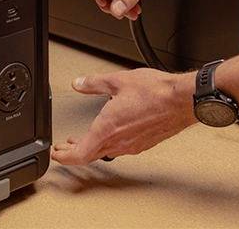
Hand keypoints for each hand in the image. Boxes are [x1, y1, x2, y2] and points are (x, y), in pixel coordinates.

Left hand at [50, 68, 196, 164]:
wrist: (182, 100)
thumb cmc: (156, 92)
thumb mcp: (118, 81)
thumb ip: (94, 83)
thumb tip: (79, 83)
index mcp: (107, 129)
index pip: (79, 154)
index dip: (64, 157)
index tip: (56, 153)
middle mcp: (119, 142)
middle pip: (90, 156)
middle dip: (74, 152)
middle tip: (65, 148)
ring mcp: (132, 145)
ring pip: (105, 153)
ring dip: (92, 147)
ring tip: (85, 139)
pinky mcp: (144, 144)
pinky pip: (121, 149)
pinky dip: (109, 144)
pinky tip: (111, 134)